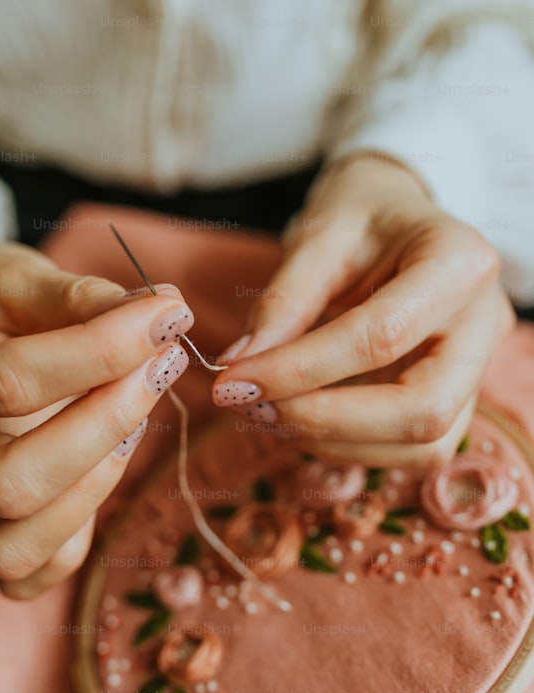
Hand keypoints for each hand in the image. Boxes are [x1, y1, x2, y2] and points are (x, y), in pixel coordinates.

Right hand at [0, 239, 191, 597]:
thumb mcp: (7, 277)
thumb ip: (74, 297)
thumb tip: (161, 312)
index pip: (8, 383)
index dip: (102, 351)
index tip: (167, 316)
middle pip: (9, 483)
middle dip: (106, 426)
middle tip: (161, 365)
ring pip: (16, 544)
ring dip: (97, 485)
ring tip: (134, 418)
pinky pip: (30, 571)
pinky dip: (78, 535)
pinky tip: (103, 464)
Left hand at [212, 155, 514, 467]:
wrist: (400, 220)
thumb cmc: (363, 217)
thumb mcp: (319, 236)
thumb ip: (284, 301)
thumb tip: (241, 367)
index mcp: (459, 263)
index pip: (379, 336)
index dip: (298, 370)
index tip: (233, 381)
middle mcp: (483, 323)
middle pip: (422, 410)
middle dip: (326, 422)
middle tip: (253, 408)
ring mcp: (478, 370)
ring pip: (422, 445)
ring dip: (334, 442)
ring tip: (269, 411)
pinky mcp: (459, 400)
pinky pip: (412, 451)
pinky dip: (350, 447)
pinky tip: (304, 417)